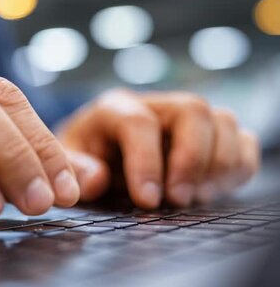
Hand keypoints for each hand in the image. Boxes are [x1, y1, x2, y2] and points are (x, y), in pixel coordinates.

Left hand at [57, 89, 259, 208]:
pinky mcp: (209, 136)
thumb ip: (74, 170)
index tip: (146, 201)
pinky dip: (238, 166)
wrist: (95, 156)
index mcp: (114, 108)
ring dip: (217, 165)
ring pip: (222, 121)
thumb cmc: (80, 160)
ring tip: (193, 199)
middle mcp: (154, 105)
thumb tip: (96, 178)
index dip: (146, 162)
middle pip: (193, 110)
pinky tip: (212, 191)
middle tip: (178, 199)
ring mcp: (184, 118)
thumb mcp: (63, 164)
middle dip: (191, 159)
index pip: (138, 122)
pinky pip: (242, 140)